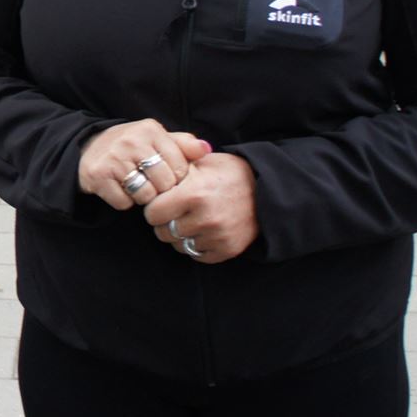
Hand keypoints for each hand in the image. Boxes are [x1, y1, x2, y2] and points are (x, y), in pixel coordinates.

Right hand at [77, 118, 211, 209]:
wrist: (88, 148)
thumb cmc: (131, 146)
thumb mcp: (157, 139)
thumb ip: (183, 144)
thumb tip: (207, 149)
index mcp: (150, 129)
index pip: (180, 167)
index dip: (175, 178)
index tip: (165, 175)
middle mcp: (131, 140)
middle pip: (164, 183)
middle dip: (160, 189)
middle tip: (149, 182)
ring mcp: (113, 157)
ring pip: (145, 195)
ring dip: (142, 197)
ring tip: (135, 185)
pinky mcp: (98, 175)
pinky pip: (124, 203)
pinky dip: (124, 202)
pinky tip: (119, 188)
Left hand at [143, 152, 258, 262]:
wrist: (266, 191)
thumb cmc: (229, 173)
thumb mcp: (202, 162)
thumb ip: (175, 167)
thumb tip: (150, 170)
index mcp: (194, 194)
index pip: (153, 214)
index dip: (154, 207)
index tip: (161, 202)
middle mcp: (205, 218)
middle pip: (163, 233)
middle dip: (165, 222)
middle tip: (176, 212)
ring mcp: (217, 236)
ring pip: (178, 245)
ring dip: (180, 235)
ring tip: (191, 219)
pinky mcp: (227, 249)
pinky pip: (197, 255)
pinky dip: (196, 245)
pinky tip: (203, 230)